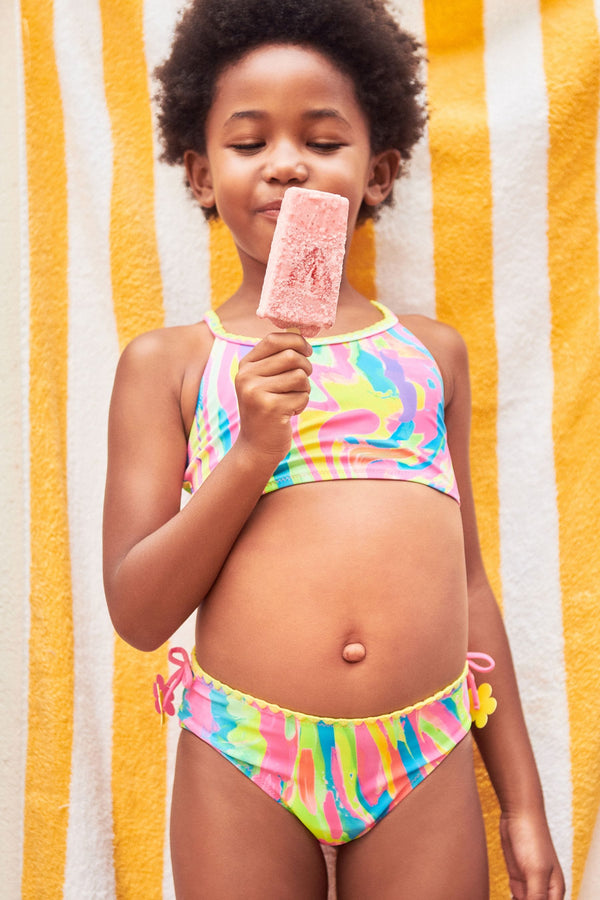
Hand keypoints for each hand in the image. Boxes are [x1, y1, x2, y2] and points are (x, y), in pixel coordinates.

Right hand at [235, 332, 312, 461]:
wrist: (256, 446)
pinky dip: (302, 403)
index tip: (307, 351)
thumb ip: (277, 360)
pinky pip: (302, 395)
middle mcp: (247, 376)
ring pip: (299, 376)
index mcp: (245, 366)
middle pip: (291, 356)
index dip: (296, 341)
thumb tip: (300, 336)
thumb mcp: (264, 382)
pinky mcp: (270, 408)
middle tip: (302, 381)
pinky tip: (290, 412)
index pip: (273, 339)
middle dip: (305, 367)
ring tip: (293, 399)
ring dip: (304, 388)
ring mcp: (256, 392)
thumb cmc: (267, 410)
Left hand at [500, 809, 564, 898]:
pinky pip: (516, 898)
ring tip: (510, 899)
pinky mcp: (517, 877)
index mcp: (555, 892)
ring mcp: (530, 883)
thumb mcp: (535, 872)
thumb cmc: (532, 839)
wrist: (519, 813)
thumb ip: (536, 897)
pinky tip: (506, 899)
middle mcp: (544, 890)